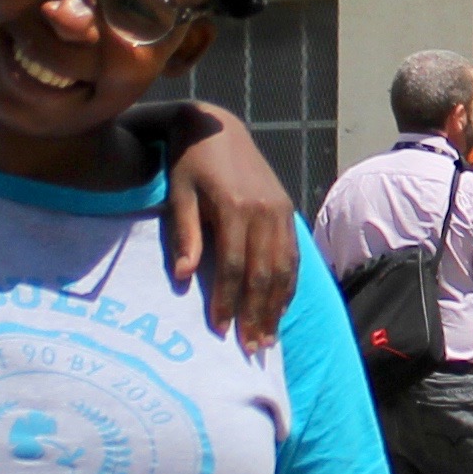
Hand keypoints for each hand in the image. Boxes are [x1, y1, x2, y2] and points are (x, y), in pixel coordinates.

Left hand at [158, 112, 300, 350]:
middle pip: (264, 273)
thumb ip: (185, 234)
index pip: (233, 266)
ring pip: (284, 268)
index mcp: (235, 206)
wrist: (217, 125)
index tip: (219, 329)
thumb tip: (184, 278)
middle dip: (257, 313)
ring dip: (277, 306)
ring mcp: (281, 211)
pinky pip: (293, 256)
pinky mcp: (288, 211)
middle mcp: (265, 211)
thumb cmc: (189, 161)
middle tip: (251, 348)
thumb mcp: (178, 192)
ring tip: (267, 338)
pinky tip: (281, 307)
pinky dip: (289, 285)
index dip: (227, 300)